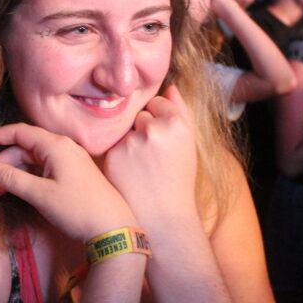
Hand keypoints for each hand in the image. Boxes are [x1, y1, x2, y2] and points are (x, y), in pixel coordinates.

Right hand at [0, 123, 135, 242]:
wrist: (113, 229)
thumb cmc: (77, 209)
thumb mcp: (39, 194)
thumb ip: (9, 178)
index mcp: (56, 145)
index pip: (18, 131)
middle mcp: (63, 147)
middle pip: (24, 147)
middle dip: (2, 161)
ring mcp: (69, 160)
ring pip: (33, 159)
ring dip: (13, 171)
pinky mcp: (72, 173)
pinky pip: (43, 168)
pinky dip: (27, 177)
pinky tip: (16, 189)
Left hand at [104, 85, 198, 227]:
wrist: (162, 216)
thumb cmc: (178, 179)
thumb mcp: (189, 144)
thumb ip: (181, 111)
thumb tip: (171, 87)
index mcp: (176, 124)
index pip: (158, 103)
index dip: (160, 121)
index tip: (164, 142)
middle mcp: (153, 130)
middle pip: (140, 116)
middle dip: (144, 130)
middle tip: (154, 157)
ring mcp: (131, 142)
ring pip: (126, 130)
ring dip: (131, 142)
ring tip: (142, 167)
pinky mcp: (113, 155)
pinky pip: (114, 144)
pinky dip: (119, 155)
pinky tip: (130, 173)